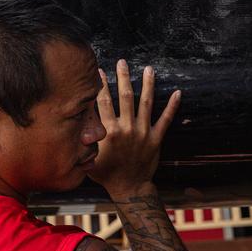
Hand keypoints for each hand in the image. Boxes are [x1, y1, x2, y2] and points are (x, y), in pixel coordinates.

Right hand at [89, 59, 180, 198]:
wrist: (129, 188)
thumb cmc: (105, 173)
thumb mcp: (88, 157)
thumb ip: (83, 140)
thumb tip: (73, 126)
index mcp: (108, 131)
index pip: (103, 102)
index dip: (101, 84)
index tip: (99, 71)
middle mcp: (126, 128)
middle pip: (125, 97)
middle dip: (123, 77)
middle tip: (122, 62)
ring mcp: (143, 133)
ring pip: (146, 103)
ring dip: (148, 84)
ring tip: (149, 69)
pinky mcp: (156, 139)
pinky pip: (165, 120)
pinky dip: (172, 106)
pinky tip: (178, 93)